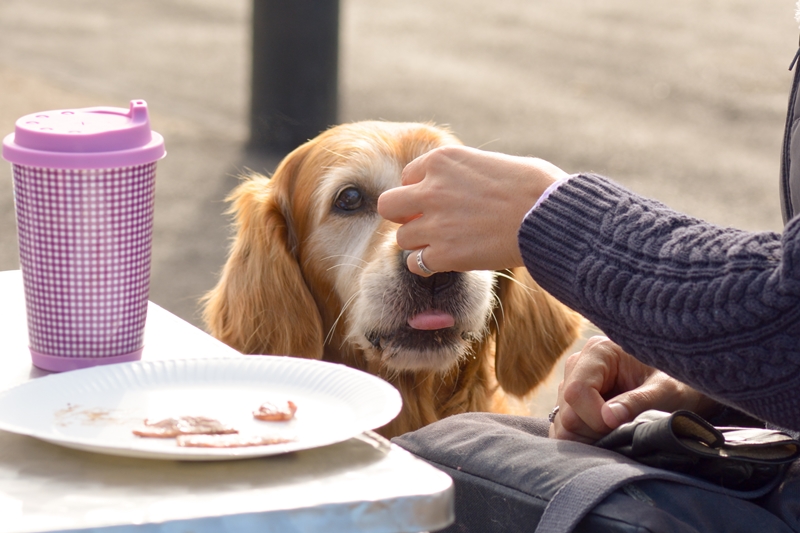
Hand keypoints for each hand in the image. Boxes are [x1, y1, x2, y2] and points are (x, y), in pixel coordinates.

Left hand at [377, 145, 567, 274]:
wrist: (550, 216)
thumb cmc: (534, 186)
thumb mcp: (490, 163)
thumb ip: (462, 173)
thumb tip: (459, 187)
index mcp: (442, 160)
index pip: (408, 177)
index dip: (421, 192)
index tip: (440, 202)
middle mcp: (431, 189)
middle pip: (389, 206)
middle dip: (404, 216)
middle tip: (425, 224)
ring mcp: (435, 223)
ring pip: (402, 239)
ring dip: (419, 243)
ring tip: (445, 245)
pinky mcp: (445, 254)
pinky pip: (416, 264)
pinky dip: (426, 265)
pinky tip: (445, 262)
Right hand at [548, 336, 719, 442]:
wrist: (682, 389)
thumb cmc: (678, 384)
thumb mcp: (665, 391)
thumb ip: (638, 402)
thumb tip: (608, 418)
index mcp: (599, 352)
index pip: (577, 391)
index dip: (595, 417)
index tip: (621, 427)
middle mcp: (578, 365)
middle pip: (567, 412)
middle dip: (595, 431)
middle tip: (625, 433)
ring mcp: (571, 384)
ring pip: (563, 425)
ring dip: (590, 438)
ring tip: (620, 434)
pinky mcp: (570, 405)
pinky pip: (564, 431)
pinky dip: (584, 442)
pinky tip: (608, 438)